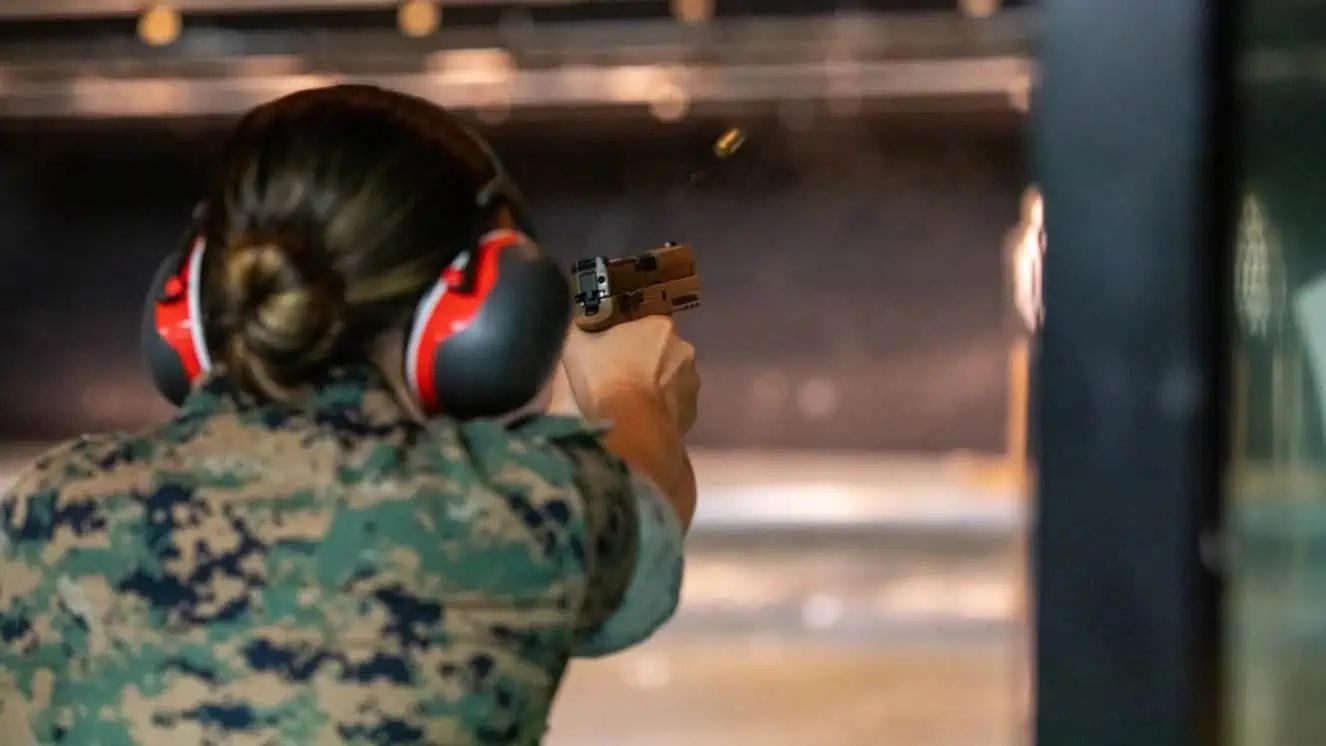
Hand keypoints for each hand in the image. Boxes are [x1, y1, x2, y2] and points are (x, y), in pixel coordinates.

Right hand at [552, 316, 699, 432]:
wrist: (626, 428)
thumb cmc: (602, 379)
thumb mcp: (575, 344)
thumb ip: (579, 330)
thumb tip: (576, 325)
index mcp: (659, 326)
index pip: (643, 327)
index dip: (625, 341)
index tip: (609, 354)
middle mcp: (683, 350)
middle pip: (660, 353)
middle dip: (643, 363)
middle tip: (616, 380)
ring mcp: (692, 384)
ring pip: (670, 381)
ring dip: (654, 389)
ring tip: (628, 405)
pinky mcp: (691, 415)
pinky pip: (673, 408)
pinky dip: (659, 413)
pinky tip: (640, 422)